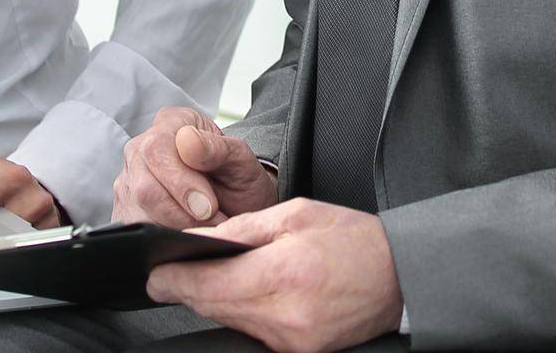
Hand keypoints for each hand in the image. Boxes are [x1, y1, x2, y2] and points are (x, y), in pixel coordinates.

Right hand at [113, 107, 276, 227]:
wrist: (237, 203)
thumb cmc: (237, 177)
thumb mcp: (240, 159)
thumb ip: (217, 148)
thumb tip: (188, 142)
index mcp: (168, 124)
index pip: (156, 149)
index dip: (181, 183)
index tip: (209, 206)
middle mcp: (139, 150)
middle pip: (143, 186)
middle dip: (181, 213)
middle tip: (212, 220)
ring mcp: (128, 181)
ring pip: (138, 213)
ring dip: (177, 227)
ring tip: (206, 225)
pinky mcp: (125, 211)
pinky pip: (137, 230)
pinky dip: (166, 237)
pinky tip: (188, 231)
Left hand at [146, 198, 403, 352]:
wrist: (402, 276)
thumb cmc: (351, 239)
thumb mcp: (294, 215)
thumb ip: (240, 229)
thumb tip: (194, 240)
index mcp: (283, 274)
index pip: (208, 284)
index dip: (173, 281)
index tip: (153, 274)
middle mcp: (287, 316)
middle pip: (213, 307)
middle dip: (188, 289)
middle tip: (170, 272)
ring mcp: (294, 341)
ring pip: (230, 321)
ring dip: (214, 300)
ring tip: (209, 276)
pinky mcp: (301, 351)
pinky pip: (254, 332)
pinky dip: (242, 312)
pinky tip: (244, 293)